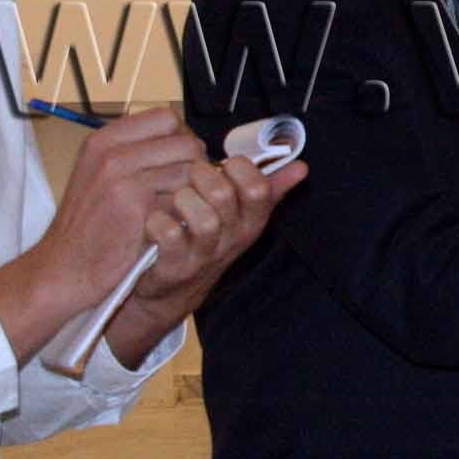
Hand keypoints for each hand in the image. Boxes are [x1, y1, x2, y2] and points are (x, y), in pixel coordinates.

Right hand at [0, 108, 205, 359]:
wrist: (65, 267)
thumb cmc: (88, 225)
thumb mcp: (99, 173)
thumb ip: (136, 152)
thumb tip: (186, 139)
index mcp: (104, 140)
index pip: (166, 117)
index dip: (180, 138)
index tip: (176, 162)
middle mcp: (112, 153)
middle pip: (186, 141)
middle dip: (194, 165)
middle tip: (183, 190)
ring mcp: (124, 178)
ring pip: (191, 170)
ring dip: (193, 191)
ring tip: (176, 209)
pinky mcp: (137, 206)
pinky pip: (184, 199)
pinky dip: (185, 213)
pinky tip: (169, 225)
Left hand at [111, 152, 309, 363]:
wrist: (175, 290)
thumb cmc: (209, 242)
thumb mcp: (243, 217)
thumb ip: (271, 189)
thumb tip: (301, 167)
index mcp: (252, 221)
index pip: (257, 187)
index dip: (238, 168)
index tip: (224, 168)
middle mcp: (233, 239)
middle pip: (223, 195)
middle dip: (202, 176)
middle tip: (192, 180)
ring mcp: (206, 256)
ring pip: (200, 217)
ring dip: (182, 199)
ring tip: (177, 201)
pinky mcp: (176, 267)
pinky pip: (167, 233)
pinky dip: (158, 221)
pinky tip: (158, 220)